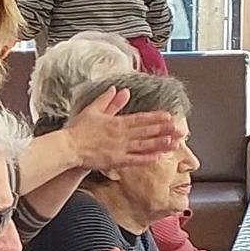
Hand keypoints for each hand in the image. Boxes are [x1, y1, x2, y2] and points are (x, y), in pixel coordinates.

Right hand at [64, 84, 187, 175]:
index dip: (156, 117)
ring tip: (175, 143)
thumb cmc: (79, 129)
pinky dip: (148, 158)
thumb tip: (119, 90)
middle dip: (165, 130)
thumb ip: (108, 100)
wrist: (69, 146)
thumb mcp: (93, 109)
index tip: (169, 116)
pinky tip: (159, 157)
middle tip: (180, 129)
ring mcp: (120, 148)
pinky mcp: (116, 160)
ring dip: (160, 144)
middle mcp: (122, 134)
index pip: (141, 118)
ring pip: (145, 145)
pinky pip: (135, 159)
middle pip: (147, 131)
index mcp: (117, 122)